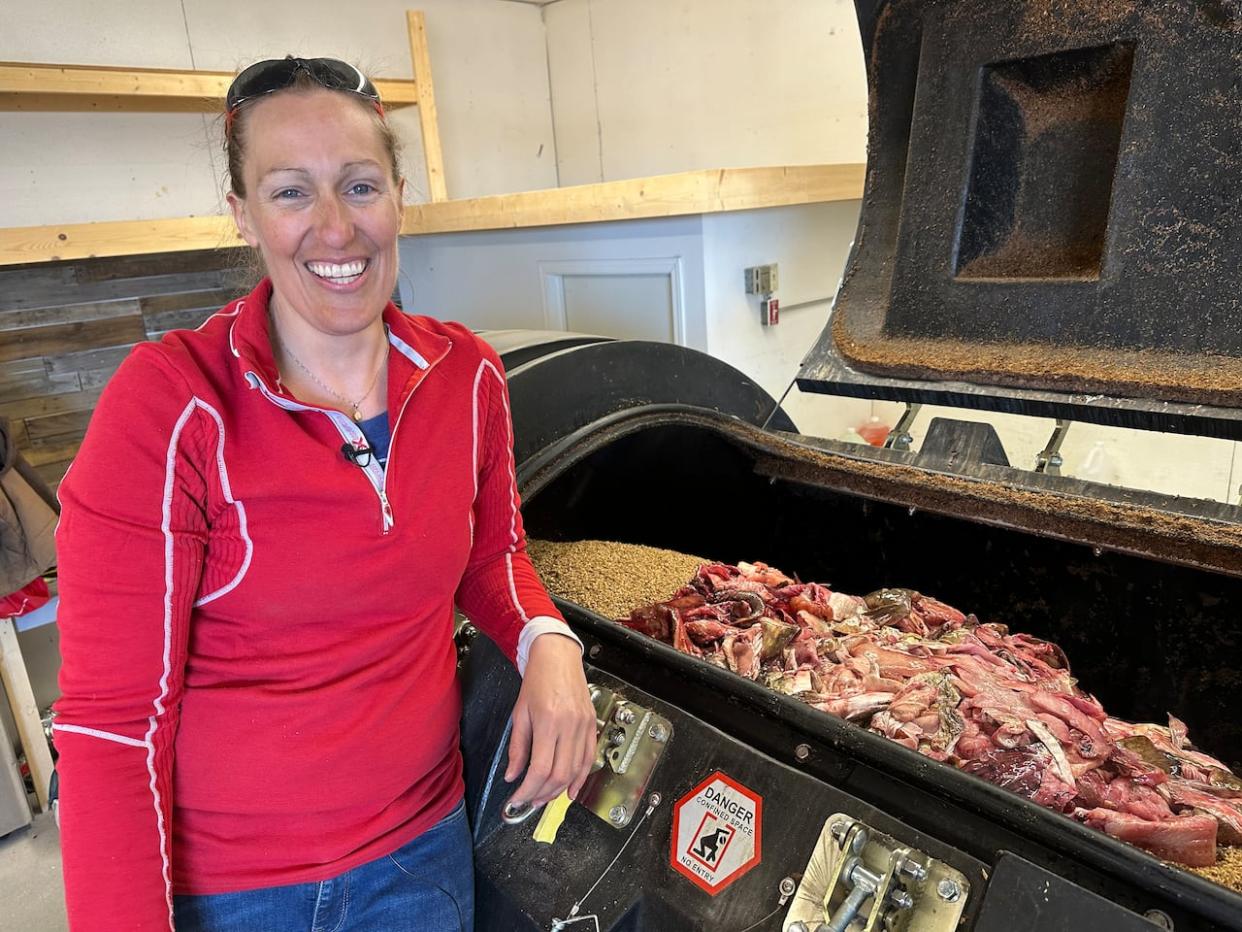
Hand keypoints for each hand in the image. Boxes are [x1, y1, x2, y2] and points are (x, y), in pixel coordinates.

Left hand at [505, 633, 596, 807]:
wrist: (558, 657)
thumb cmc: (537, 680)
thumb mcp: (520, 713)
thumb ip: (518, 747)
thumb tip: (514, 775)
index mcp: (547, 721)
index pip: (540, 768)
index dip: (528, 790)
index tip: (518, 798)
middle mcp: (568, 725)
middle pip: (559, 774)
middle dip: (543, 794)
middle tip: (530, 801)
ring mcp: (583, 725)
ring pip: (575, 770)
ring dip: (560, 789)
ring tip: (545, 797)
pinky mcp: (591, 724)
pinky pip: (588, 757)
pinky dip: (580, 777)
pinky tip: (571, 789)